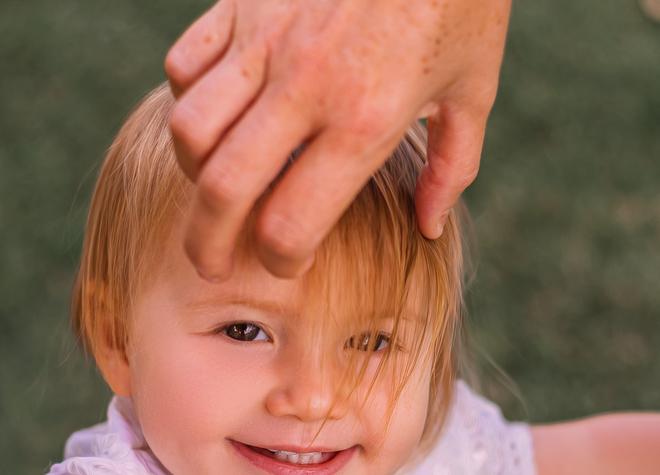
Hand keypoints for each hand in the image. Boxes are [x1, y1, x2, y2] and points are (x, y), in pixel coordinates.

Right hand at [165, 0, 510, 278]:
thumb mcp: (475, 86)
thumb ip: (452, 166)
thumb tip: (428, 226)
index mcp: (364, 120)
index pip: (289, 224)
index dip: (279, 262)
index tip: (285, 264)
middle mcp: (306, 87)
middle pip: (224, 191)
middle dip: (208, 243)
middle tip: (211, 260)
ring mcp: (266, 42)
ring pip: (189, 129)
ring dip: (192, 171)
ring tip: (211, 187)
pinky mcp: (243, 2)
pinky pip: (184, 65)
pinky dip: (188, 99)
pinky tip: (216, 112)